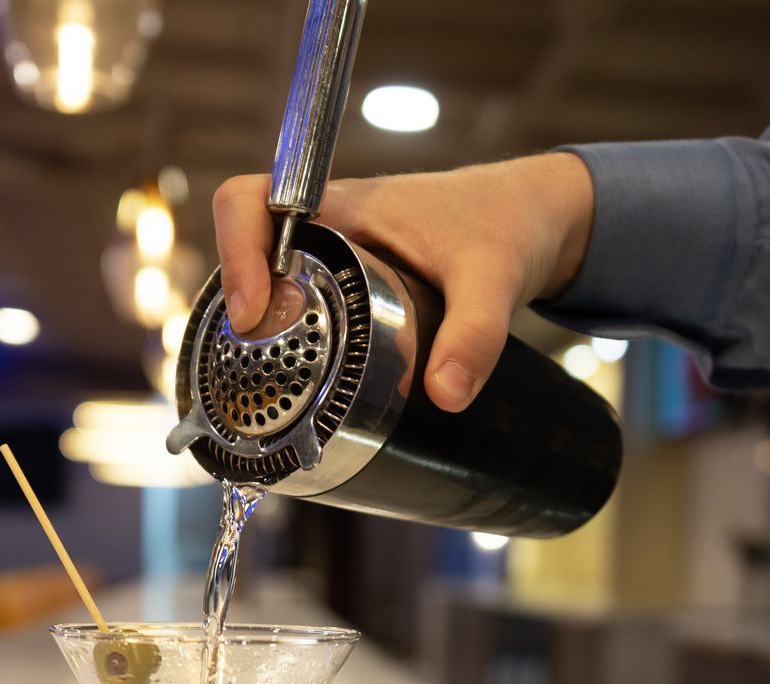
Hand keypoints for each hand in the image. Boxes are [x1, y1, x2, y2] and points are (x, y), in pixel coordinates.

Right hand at [212, 154, 593, 411]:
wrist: (533, 217)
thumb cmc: (508, 223)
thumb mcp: (495, 279)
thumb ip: (474, 335)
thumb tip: (445, 395)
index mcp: (344, 204)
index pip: (248, 202)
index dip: (235, 254)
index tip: (255, 314)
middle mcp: (324, 226)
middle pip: (242, 254)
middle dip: (240, 308)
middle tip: (266, 361)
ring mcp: (329, 256)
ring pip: (262, 284)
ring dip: (258, 329)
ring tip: (274, 377)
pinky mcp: (343, 284)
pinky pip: (290, 304)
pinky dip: (283, 339)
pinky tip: (298, 377)